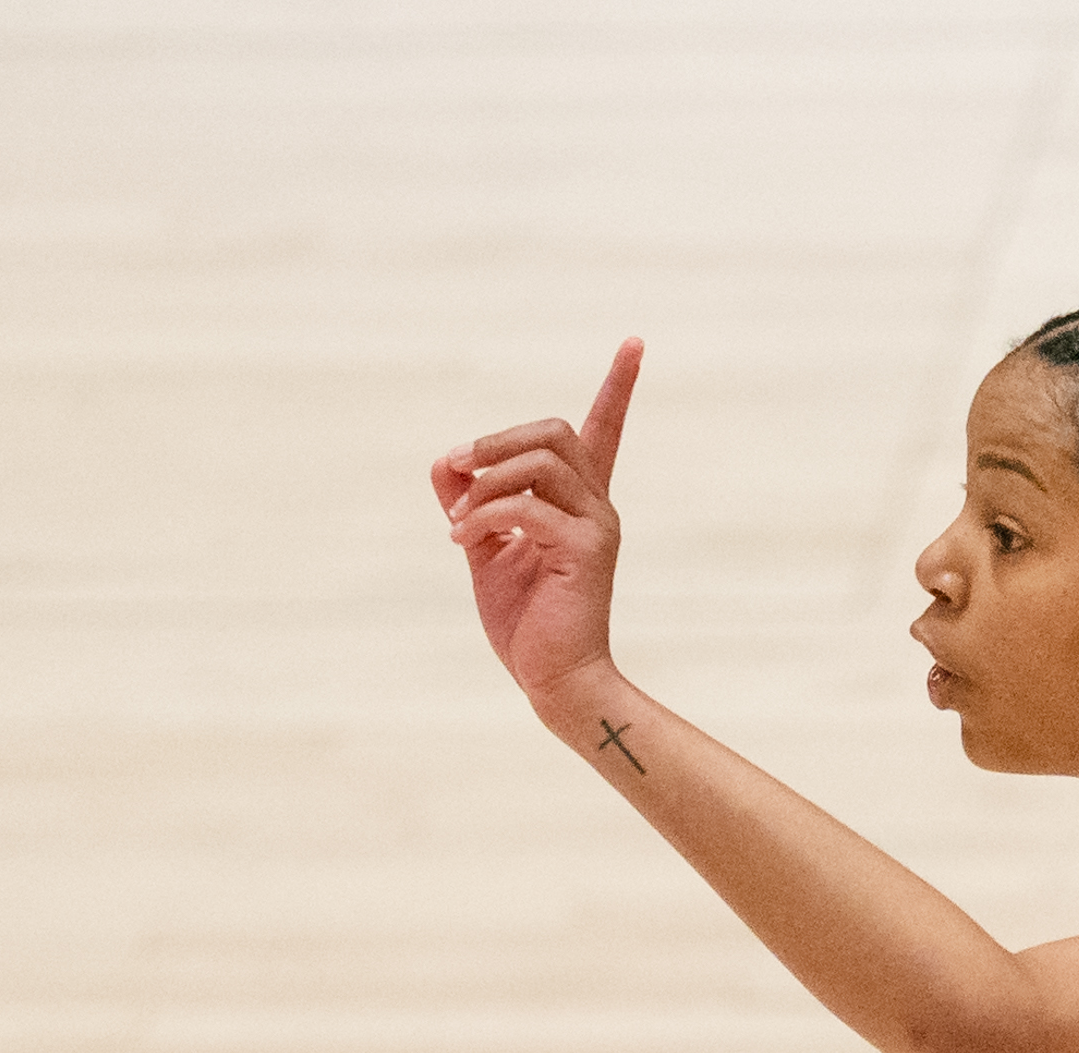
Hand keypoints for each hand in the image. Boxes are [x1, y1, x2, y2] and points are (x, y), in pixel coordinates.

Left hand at [434, 341, 641, 702]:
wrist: (554, 682)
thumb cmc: (526, 626)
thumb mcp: (483, 552)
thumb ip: (467, 503)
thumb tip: (443, 462)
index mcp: (578, 504)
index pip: (604, 430)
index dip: (619, 386)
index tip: (635, 343)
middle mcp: (597, 507)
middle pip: (555, 431)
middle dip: (497, 439)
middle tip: (456, 467)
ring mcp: (597, 527)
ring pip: (542, 460)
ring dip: (485, 478)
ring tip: (456, 517)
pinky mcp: (587, 551)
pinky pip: (528, 507)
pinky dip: (483, 515)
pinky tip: (459, 538)